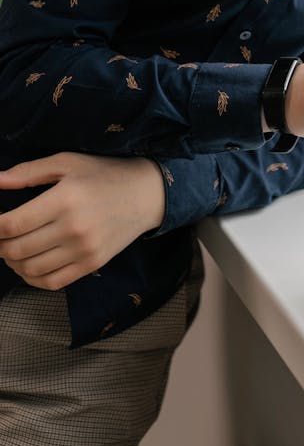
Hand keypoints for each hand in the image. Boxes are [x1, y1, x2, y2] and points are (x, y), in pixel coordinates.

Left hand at [0, 153, 165, 289]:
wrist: (146, 194)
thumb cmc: (104, 173)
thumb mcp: (67, 162)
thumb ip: (28, 172)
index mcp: (65, 199)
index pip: (12, 224)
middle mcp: (73, 228)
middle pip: (17, 250)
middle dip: (0, 245)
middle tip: (1, 236)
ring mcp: (83, 250)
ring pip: (30, 269)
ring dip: (13, 262)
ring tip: (13, 249)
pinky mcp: (92, 264)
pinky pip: (51, 282)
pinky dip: (32, 278)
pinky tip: (30, 264)